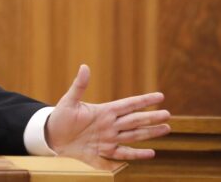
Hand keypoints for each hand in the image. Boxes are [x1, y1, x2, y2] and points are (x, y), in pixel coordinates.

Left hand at [46, 64, 170, 168]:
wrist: (52, 136)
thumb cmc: (61, 117)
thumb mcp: (69, 101)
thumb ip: (79, 86)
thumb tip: (85, 66)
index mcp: (104, 111)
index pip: (128, 104)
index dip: (144, 100)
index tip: (160, 96)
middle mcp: (110, 125)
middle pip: (135, 121)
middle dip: (151, 118)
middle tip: (168, 114)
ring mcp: (108, 139)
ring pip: (134, 136)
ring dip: (150, 133)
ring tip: (166, 128)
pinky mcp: (103, 153)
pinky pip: (122, 154)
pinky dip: (136, 155)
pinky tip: (151, 153)